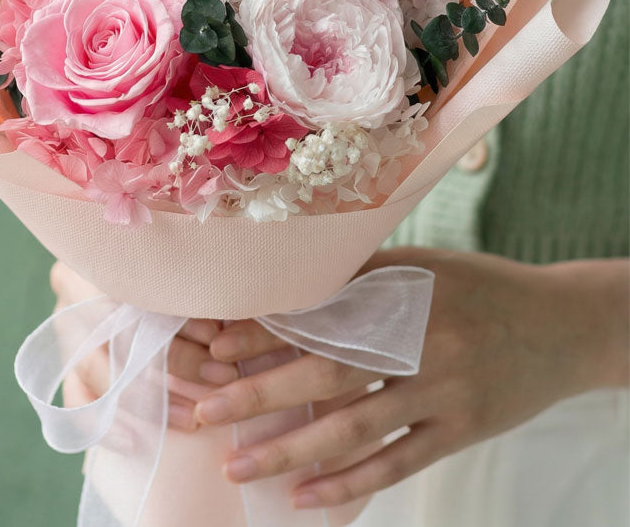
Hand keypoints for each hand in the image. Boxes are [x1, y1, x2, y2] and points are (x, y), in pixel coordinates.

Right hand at [49, 261, 237, 429]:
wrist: (134, 281)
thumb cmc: (170, 276)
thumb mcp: (179, 276)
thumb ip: (191, 295)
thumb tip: (219, 333)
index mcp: (98, 260)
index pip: (133, 297)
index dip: (178, 327)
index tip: (219, 344)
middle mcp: (73, 293)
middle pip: (117, 335)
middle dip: (173, 366)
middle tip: (218, 381)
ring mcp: (64, 331)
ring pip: (95, 372)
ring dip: (148, 400)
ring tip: (192, 418)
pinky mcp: (65, 365)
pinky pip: (75, 401)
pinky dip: (104, 425)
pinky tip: (136, 442)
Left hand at [193, 247, 628, 508]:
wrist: (560, 323)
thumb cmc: (477, 286)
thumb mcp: (419, 266)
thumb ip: (357, 278)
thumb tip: (286, 292)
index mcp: (398, 291)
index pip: (315, 315)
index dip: (262, 333)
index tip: (213, 350)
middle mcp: (417, 339)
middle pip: (326, 372)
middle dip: (259, 395)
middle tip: (205, 414)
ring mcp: (441, 388)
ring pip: (355, 426)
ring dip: (293, 450)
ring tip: (241, 466)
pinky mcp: (461, 428)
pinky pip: (399, 462)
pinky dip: (352, 482)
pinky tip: (309, 499)